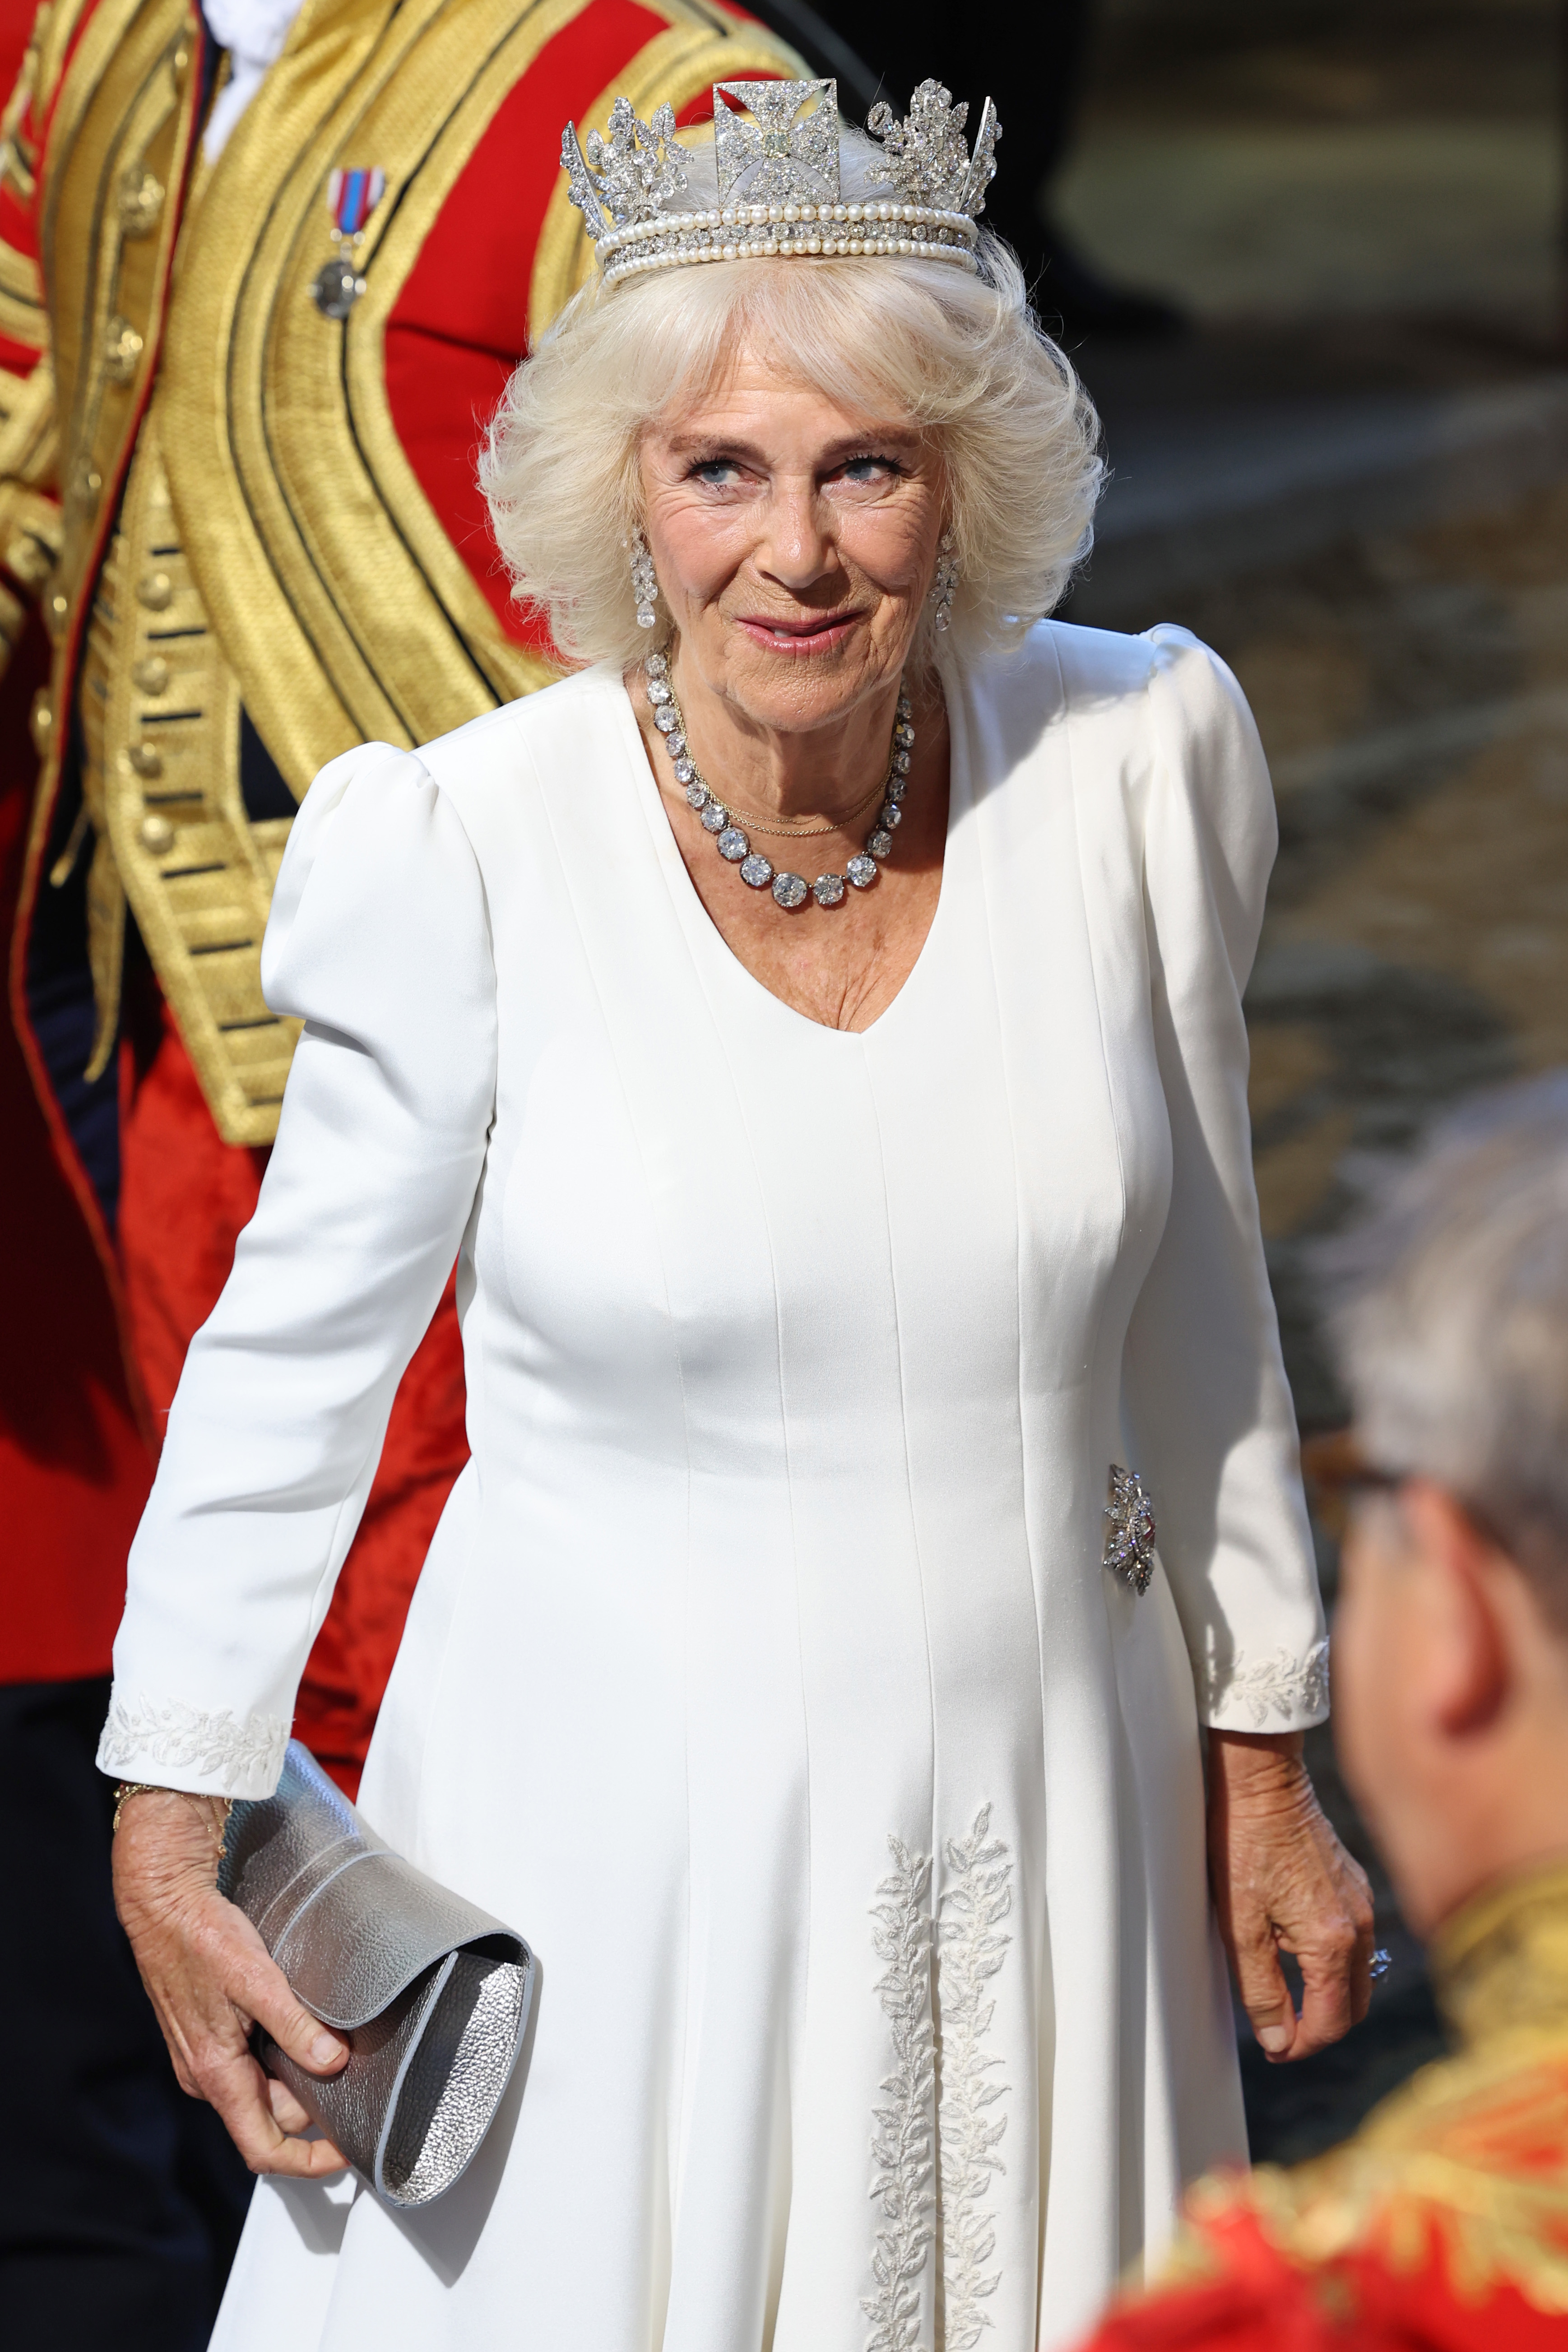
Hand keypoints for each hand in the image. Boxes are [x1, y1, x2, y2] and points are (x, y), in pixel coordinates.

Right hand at [113, 1787, 349, 2175]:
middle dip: (312, 2103)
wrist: (164, 1905)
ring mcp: (206, 2058)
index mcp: (217, 2074)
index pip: (263, 2147)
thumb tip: (332, 2063)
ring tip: (329, 2040)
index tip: (345, 2157)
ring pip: (262, 2089)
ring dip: (297, 2076)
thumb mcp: (255, 1979)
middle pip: (270, 2117)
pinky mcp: (209, 2038)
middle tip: (351, 2067)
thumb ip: (294, 2026)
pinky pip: (251, 2066)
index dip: (308, 2162)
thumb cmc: (202, 1938)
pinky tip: (300, 2025)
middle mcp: (208, 2076)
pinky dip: (280, 2057)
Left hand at [1207, 1730, 1374, 2061]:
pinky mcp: (1354, 1883)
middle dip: (1321, 2026)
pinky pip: (1354, 1939)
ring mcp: (1362, 1901)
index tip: (1273, 2049)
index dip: (1303, 2045)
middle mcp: (1360, 1924)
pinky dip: (1332, 1960)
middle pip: (1354, 2004)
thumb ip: (1262, 1988)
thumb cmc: (1243, 1842)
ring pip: (1357, 1973)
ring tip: (1282, 1991)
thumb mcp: (1240, 1924)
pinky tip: (1294, 1947)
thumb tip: (1279, 2041)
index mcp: (1333, 1940)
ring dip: (1327, 1993)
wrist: (1260, 1778)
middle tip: (1278, 2030)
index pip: (1333, 2020)